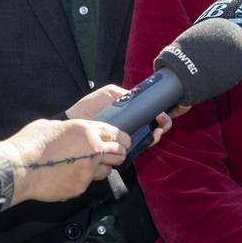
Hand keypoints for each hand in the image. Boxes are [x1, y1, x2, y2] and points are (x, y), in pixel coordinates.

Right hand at [0, 118, 129, 205]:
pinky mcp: (80, 187)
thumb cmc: (28, 145)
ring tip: (86, 166)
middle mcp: (93, 149)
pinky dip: (81, 180)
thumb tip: (72, 132)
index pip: (117, 134)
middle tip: (112, 154)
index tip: (122, 141)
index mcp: (87, 130)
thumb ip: (69, 129)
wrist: (15, 169)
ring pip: (107, 171)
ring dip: (100, 168)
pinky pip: (87, 183)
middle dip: (118, 153)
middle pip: (120, 153)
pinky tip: (67, 176)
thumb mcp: (51, 126)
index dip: (121, 138)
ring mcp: (88, 170)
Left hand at [64, 85, 181, 149]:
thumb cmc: (90, 107)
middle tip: (163, 121)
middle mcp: (132, 126)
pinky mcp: (123, 149)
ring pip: (151, 138)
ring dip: (158, 133)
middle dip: (164, 123)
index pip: (152, 113)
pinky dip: (148, 142)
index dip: (162, 112)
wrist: (76, 122)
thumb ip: (125, 94)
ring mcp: (128, 138)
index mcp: (131, 112)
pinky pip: (140, 147)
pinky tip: (150, 137)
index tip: (165, 110)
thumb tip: (141, 96)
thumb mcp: (110, 93)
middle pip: (155, 126)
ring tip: (158, 129)